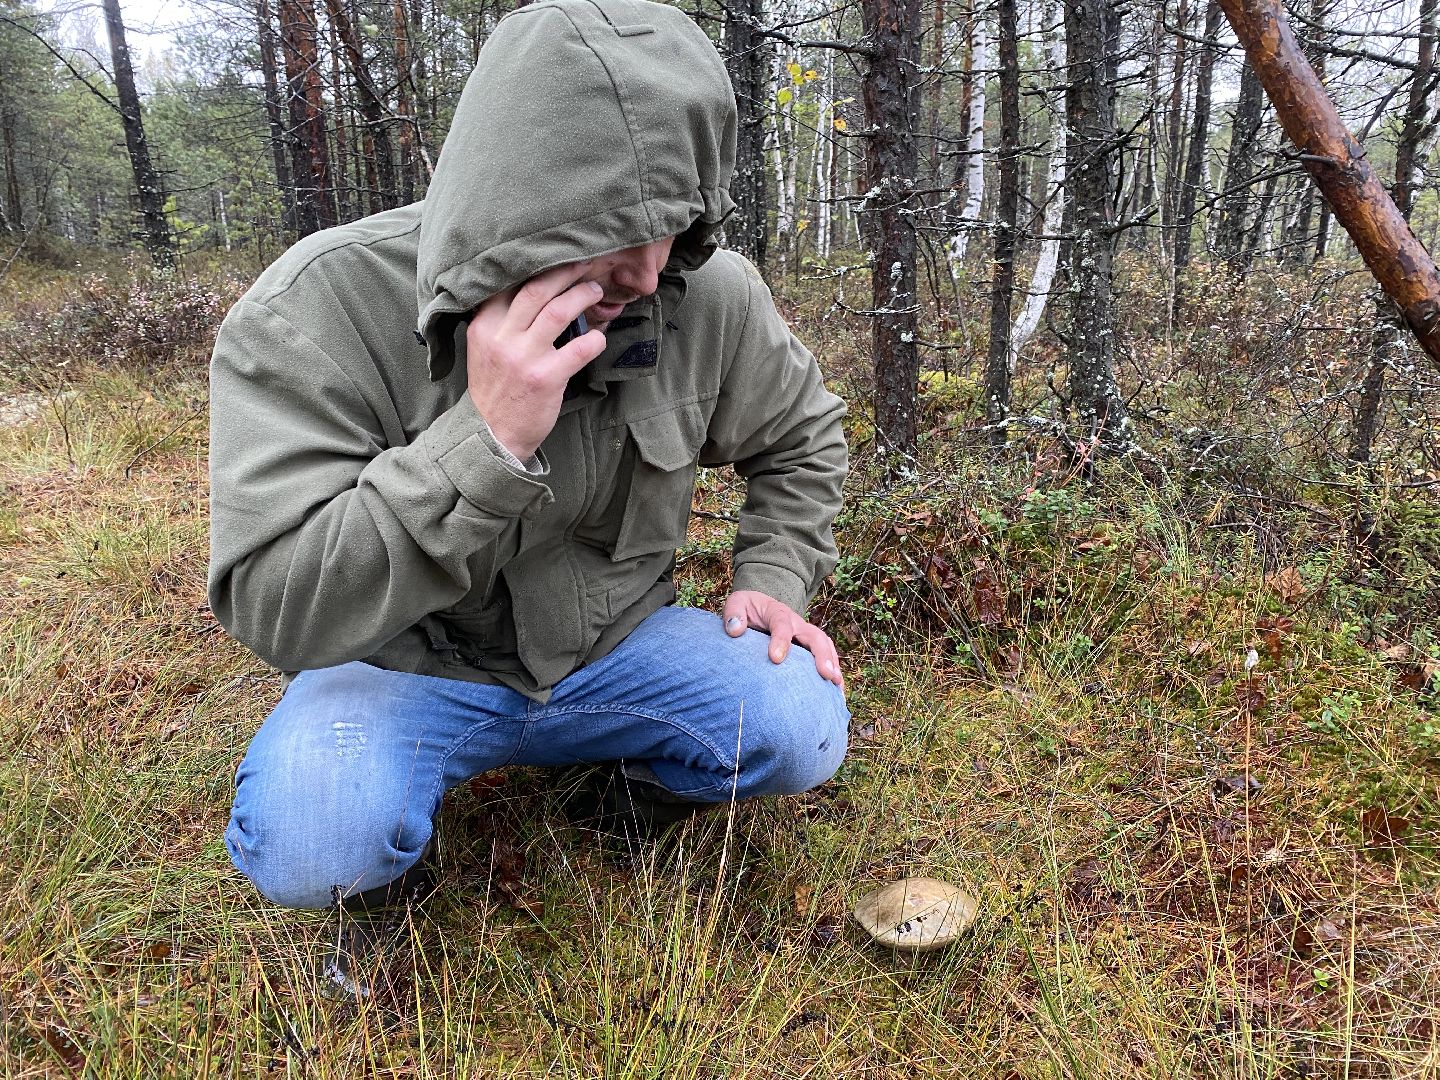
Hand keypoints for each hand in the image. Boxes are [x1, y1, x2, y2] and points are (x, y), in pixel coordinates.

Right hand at [465, 262, 608, 459]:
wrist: (493, 435)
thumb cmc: (495, 390)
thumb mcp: (484, 349)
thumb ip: (500, 321)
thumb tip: (535, 290)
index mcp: (484, 326)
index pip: (508, 283)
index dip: (536, 266)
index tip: (555, 257)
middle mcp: (502, 337)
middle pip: (537, 289)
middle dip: (566, 271)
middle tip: (585, 264)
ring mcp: (524, 357)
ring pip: (559, 312)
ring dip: (583, 297)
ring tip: (596, 291)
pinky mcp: (546, 377)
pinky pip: (579, 348)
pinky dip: (595, 338)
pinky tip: (600, 337)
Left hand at [722, 590, 844, 688]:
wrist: (759, 606)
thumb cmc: (747, 609)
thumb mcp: (736, 603)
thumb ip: (733, 613)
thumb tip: (735, 630)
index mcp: (777, 613)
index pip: (782, 624)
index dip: (781, 640)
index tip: (776, 659)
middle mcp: (796, 624)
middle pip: (815, 636)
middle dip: (821, 655)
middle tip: (826, 674)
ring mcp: (805, 635)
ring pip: (825, 646)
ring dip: (832, 664)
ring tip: (836, 685)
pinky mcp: (808, 647)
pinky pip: (826, 656)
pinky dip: (833, 672)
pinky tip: (836, 692)